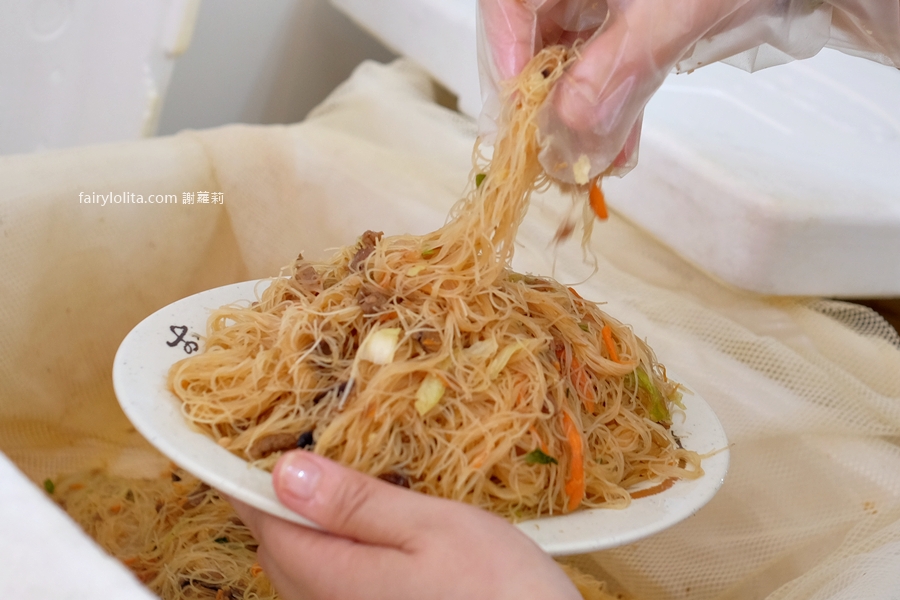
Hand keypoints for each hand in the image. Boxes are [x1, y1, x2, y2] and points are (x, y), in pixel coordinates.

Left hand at [230, 450, 580, 599]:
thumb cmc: (495, 588)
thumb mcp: (430, 528)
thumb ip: (355, 503)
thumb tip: (285, 472)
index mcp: (328, 574)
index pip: (260, 518)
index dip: (244, 472)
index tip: (242, 431)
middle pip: (275, 541)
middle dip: (273, 491)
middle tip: (289, 436)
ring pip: (302, 557)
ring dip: (305, 513)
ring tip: (325, 464)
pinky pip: (331, 573)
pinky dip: (332, 535)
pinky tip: (361, 512)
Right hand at [478, 0, 899, 182]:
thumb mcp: (674, 9)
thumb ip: (616, 74)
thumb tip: (565, 142)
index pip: (508, 3)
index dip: (504, 61)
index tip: (518, 120)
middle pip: (533, 41)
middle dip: (547, 109)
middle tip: (557, 157)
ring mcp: (608, 3)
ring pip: (570, 66)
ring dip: (580, 124)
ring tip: (596, 165)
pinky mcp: (636, 28)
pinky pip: (607, 75)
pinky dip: (612, 116)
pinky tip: (619, 150)